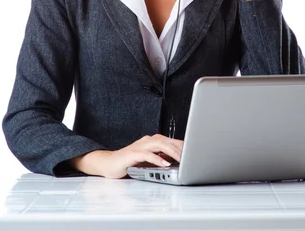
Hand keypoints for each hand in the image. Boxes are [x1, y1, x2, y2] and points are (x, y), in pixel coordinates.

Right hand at [69, 134, 183, 178]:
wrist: (110, 164)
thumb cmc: (131, 163)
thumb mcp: (150, 161)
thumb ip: (162, 158)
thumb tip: (178, 161)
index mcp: (152, 141)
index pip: (171, 141)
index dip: (183, 145)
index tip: (194, 151)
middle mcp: (147, 140)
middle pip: (167, 141)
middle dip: (180, 148)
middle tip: (191, 156)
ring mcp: (139, 146)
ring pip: (159, 144)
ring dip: (171, 151)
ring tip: (181, 159)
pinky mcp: (132, 154)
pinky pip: (146, 154)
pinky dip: (156, 159)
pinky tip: (164, 164)